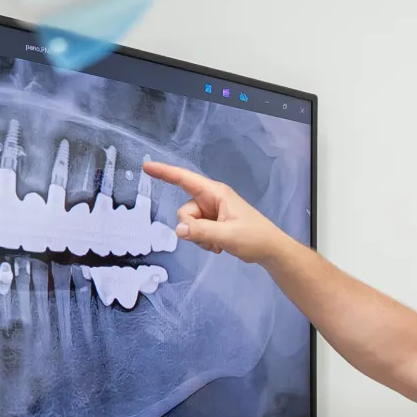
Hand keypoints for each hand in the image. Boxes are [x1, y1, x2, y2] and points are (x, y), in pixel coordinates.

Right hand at [141, 160, 291, 265]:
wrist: (270, 250)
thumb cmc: (254, 238)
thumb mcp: (228, 236)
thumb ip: (202, 232)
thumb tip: (178, 229)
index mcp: (216, 193)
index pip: (185, 179)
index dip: (165, 172)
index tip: (146, 166)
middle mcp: (211, 199)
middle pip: (184, 211)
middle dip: (192, 228)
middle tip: (212, 239)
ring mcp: (212, 211)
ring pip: (189, 224)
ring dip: (199, 237)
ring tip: (219, 243)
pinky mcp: (213, 223)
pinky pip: (196, 231)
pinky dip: (204, 241)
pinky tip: (219, 246)